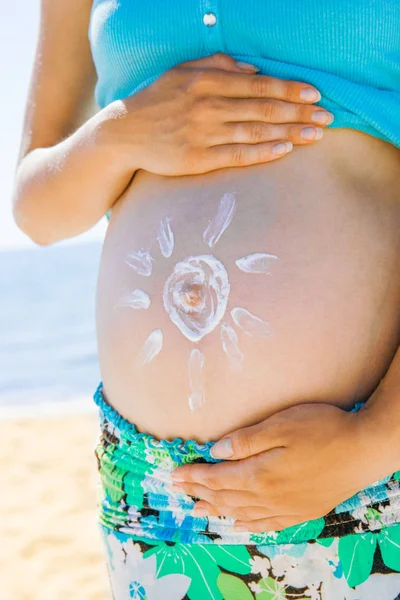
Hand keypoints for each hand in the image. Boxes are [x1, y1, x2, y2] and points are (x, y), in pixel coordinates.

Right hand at [101, 52, 332, 176]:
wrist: (124, 133)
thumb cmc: (156, 100)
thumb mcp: (182, 71)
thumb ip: (216, 65)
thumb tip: (250, 68)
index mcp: (208, 80)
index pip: (259, 84)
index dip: (290, 88)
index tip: (315, 94)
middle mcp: (209, 104)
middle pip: (264, 107)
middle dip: (300, 112)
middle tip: (327, 117)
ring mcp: (204, 133)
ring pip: (256, 131)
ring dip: (289, 132)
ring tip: (315, 135)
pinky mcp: (198, 158)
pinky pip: (237, 155)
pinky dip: (263, 152)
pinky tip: (284, 150)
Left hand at [171, 403, 385, 531]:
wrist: (363, 450)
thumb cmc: (322, 430)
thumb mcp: (280, 425)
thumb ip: (245, 441)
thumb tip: (215, 451)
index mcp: (260, 474)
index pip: (218, 477)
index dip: (194, 476)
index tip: (174, 474)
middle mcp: (269, 497)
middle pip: (226, 497)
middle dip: (200, 492)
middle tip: (178, 490)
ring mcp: (286, 508)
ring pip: (242, 513)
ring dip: (218, 509)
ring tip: (199, 508)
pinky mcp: (301, 512)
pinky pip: (266, 525)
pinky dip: (248, 524)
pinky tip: (240, 524)